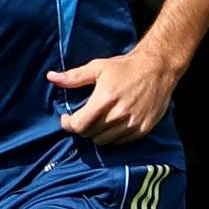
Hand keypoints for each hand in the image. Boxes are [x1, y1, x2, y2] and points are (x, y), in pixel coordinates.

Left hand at [47, 48, 178, 144]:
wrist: (158, 69)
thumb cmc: (125, 67)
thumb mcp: (98, 67)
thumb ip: (74, 77)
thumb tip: (51, 77)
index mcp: (104, 99)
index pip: (79, 125)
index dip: (69, 124)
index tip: (67, 118)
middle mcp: (118, 115)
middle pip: (89, 134)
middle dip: (82, 127)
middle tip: (84, 116)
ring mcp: (132, 124)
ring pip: (103, 141)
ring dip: (97, 132)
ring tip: (99, 119)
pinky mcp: (142, 129)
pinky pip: (120, 141)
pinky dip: (113, 135)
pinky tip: (114, 122)